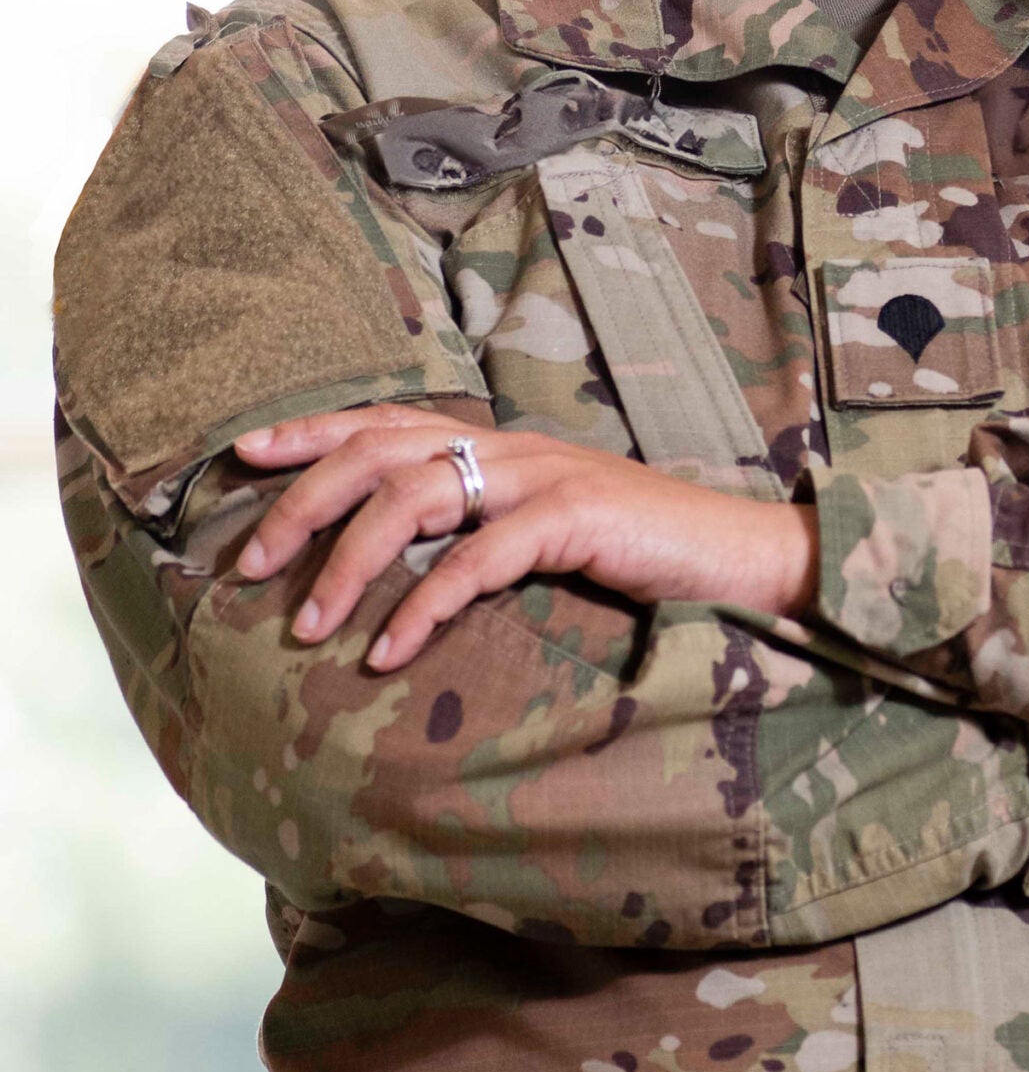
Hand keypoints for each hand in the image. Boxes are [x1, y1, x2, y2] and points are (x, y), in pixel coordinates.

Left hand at [231, 404, 818, 670]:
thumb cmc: (641, 554)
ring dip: (348, 562)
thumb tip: (398, 565)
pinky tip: (387, 652)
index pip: (386, 419)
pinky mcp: (574, 517)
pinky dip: (422, 605)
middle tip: (251, 565)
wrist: (740, 556)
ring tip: (308, 625)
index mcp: (499, 444)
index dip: (312, 430)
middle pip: (379, 450)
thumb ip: (482, 528)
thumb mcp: (545, 530)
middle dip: (303, 502)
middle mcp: (511, 446)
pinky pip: (476, 558)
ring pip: (414, 497)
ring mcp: (543, 476)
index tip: (244, 454)